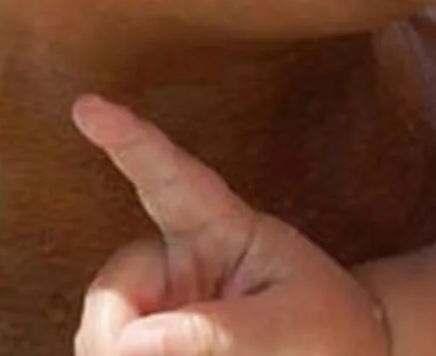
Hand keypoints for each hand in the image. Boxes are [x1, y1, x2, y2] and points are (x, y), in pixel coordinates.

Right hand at [72, 94, 390, 355]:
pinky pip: (116, 348)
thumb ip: (215, 333)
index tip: (88, 105)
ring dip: (118, 351)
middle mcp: (182, 261)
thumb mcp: (289, 325)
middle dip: (112, 330)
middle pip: (117, 285)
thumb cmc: (330, 328)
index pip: (172, 178)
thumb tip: (128, 345)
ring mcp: (166, 301)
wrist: (347, 353)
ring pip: (108, 326)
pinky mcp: (157, 337)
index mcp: (223, 230)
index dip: (129, 141)